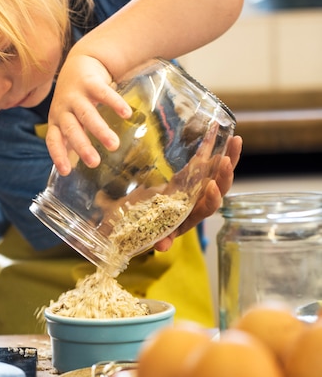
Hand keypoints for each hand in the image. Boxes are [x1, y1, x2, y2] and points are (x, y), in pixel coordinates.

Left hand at [45, 52, 131, 175]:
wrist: (80, 62)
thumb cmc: (75, 99)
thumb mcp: (69, 118)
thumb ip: (75, 137)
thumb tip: (81, 167)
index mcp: (56, 120)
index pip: (53, 140)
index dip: (58, 155)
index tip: (66, 172)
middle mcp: (63, 108)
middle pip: (71, 129)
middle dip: (82, 146)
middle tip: (94, 163)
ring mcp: (76, 95)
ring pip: (87, 114)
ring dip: (100, 130)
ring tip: (114, 145)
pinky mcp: (90, 82)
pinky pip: (103, 93)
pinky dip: (115, 103)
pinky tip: (126, 114)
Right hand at [153, 135, 242, 250]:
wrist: (141, 214)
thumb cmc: (147, 223)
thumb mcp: (151, 231)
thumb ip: (158, 238)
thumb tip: (161, 247)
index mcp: (193, 214)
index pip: (209, 207)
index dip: (212, 198)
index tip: (211, 187)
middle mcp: (200, 200)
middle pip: (220, 188)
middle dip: (225, 175)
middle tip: (226, 160)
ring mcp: (199, 185)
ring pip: (219, 172)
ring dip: (230, 156)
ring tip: (236, 140)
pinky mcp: (193, 173)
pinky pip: (207, 159)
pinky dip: (214, 146)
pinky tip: (219, 129)